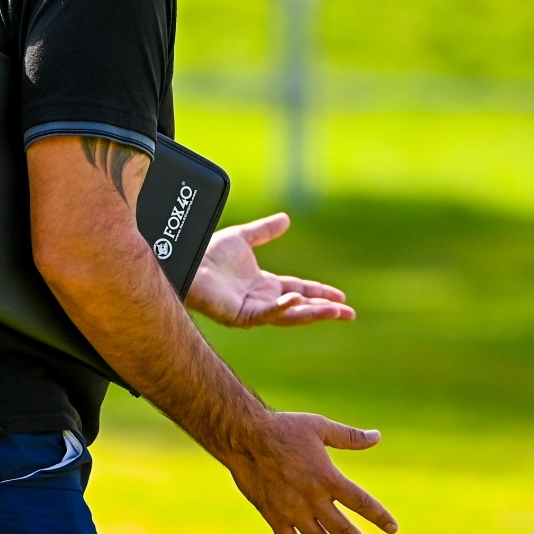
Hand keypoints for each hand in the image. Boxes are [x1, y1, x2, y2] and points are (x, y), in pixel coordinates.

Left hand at [185, 213, 355, 327]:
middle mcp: (261, 299)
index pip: (300, 290)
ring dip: (312, 314)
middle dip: (325, 310)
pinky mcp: (240, 315)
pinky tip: (295, 300)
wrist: (185, 261)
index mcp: (264, 284)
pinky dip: (282, 308)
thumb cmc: (207, 253)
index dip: (320, 292)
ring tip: (335, 312)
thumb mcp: (243, 238)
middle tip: (349, 313)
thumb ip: (264, 231)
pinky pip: (265, 314)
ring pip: (289, 315)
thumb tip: (287, 219)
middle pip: (301, 307)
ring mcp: (252, 309)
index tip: (341, 296)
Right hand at [224, 412, 396, 533]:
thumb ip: (349, 436)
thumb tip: (377, 436)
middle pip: (342, 529)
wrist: (245, 437)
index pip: (362, 503)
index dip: (379, 517)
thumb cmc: (284, 428)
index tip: (392, 528)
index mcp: (328, 478)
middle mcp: (313, 499)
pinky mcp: (272, 515)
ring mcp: (292, 510)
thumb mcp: (320, 427)